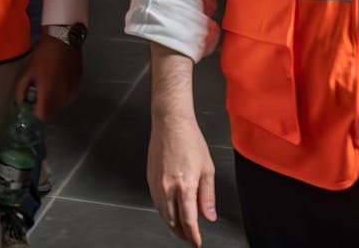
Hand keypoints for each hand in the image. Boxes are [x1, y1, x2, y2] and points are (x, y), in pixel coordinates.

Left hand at [13, 35, 81, 120]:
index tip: (33, 99)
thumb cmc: (42, 55)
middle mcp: (63, 96)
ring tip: (51, 80)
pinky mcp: (79, 83)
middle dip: (45, 104)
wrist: (63, 39)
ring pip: (62, 104)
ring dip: (55, 98)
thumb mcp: (27, 71)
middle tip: (41, 88)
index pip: (43, 116)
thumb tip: (21, 103)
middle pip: (53, 111)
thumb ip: (21, 90)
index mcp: (49, 94)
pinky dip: (63, 91)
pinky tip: (60, 77)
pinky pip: (69, 95)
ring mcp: (73, 90)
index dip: (36, 110)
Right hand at [147, 111, 215, 244]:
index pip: (188, 220)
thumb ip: (207, 195)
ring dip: (172, 225)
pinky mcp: (150, 179)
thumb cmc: (189, 140)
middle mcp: (167, 187)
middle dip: (182, 234)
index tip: (197, 242)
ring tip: (181, 230)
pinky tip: (170, 213)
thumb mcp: (207, 169)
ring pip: (162, 214)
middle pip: (173, 221)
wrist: (171, 124)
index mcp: (184, 186)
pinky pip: (156, 203)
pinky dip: (164, 213)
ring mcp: (156, 184)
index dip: (193, 235)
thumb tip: (208, 215)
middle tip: (190, 238)